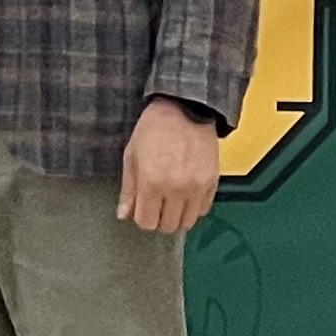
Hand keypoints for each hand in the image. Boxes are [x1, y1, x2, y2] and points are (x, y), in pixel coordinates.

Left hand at [117, 95, 221, 232]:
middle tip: (154, 206)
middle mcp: (176, 189)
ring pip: (187, 222)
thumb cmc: (155, 128)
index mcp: (152, 182)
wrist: (185, 109)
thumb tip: (124, 214)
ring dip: (176, 216)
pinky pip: (203, 209)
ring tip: (169, 201)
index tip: (141, 210)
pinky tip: (184, 194)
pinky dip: (193, 207)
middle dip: (158, 219)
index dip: (141, 218)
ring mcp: (196, 187)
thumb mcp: (132, 156)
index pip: (146, 222)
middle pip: (167, 226)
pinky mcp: (212, 183)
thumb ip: (128, 189)